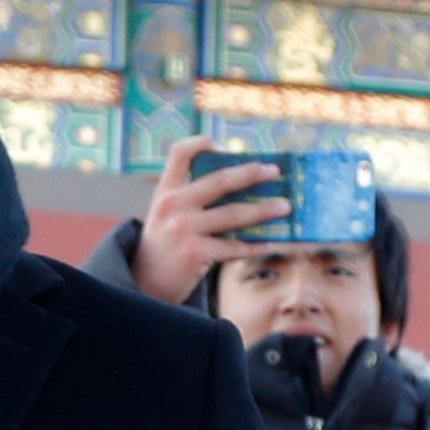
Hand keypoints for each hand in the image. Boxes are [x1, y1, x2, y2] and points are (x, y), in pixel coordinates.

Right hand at [125, 133, 289, 303]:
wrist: (144, 285)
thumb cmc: (165, 248)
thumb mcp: (166, 216)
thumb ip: (191, 200)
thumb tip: (243, 190)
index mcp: (166, 191)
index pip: (180, 154)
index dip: (203, 144)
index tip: (224, 146)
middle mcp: (173, 205)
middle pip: (219, 180)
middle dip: (251, 173)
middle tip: (275, 172)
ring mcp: (184, 228)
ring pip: (234, 214)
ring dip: (264, 210)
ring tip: (285, 207)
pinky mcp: (195, 252)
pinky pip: (234, 246)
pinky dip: (254, 245)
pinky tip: (270, 242)